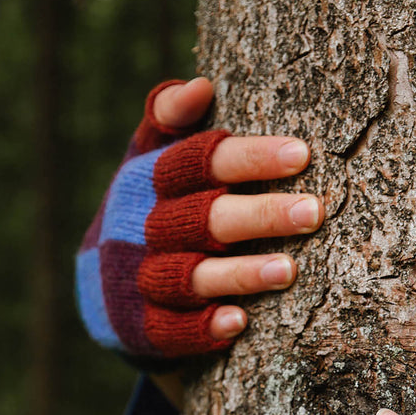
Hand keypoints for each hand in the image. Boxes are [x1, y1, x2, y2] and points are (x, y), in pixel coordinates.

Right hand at [76, 77, 324, 362]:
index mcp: (151, 180)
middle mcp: (145, 227)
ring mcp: (144, 278)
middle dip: (260, 215)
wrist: (102, 284)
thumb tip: (199, 86)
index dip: (249, 158)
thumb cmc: (152, 207)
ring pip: (192, 274)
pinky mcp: (146, 325)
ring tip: (288, 270)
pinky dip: (203, 326)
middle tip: (313, 212)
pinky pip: (173, 328)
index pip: (200, 161)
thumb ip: (171, 119)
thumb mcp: (151, 158)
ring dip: (240, 274)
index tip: (302, 155)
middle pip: (205, 218)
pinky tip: (239, 322)